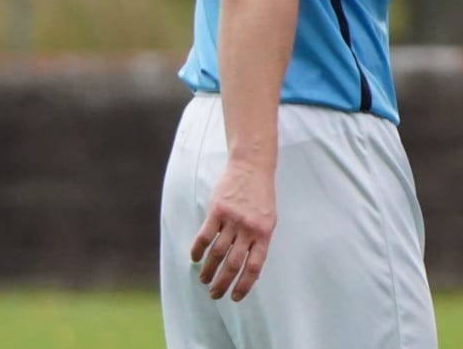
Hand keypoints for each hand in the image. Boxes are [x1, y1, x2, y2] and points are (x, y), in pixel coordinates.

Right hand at [190, 161, 275, 301]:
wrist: (252, 166)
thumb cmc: (261, 195)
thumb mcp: (268, 218)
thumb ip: (259, 241)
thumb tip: (250, 269)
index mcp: (264, 233)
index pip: (254, 266)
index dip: (244, 285)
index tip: (234, 297)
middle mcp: (248, 228)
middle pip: (233, 264)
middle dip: (222, 283)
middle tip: (214, 294)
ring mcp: (232, 219)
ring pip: (217, 253)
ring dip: (208, 270)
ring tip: (204, 280)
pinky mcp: (217, 210)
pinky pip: (204, 236)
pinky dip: (198, 250)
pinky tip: (194, 259)